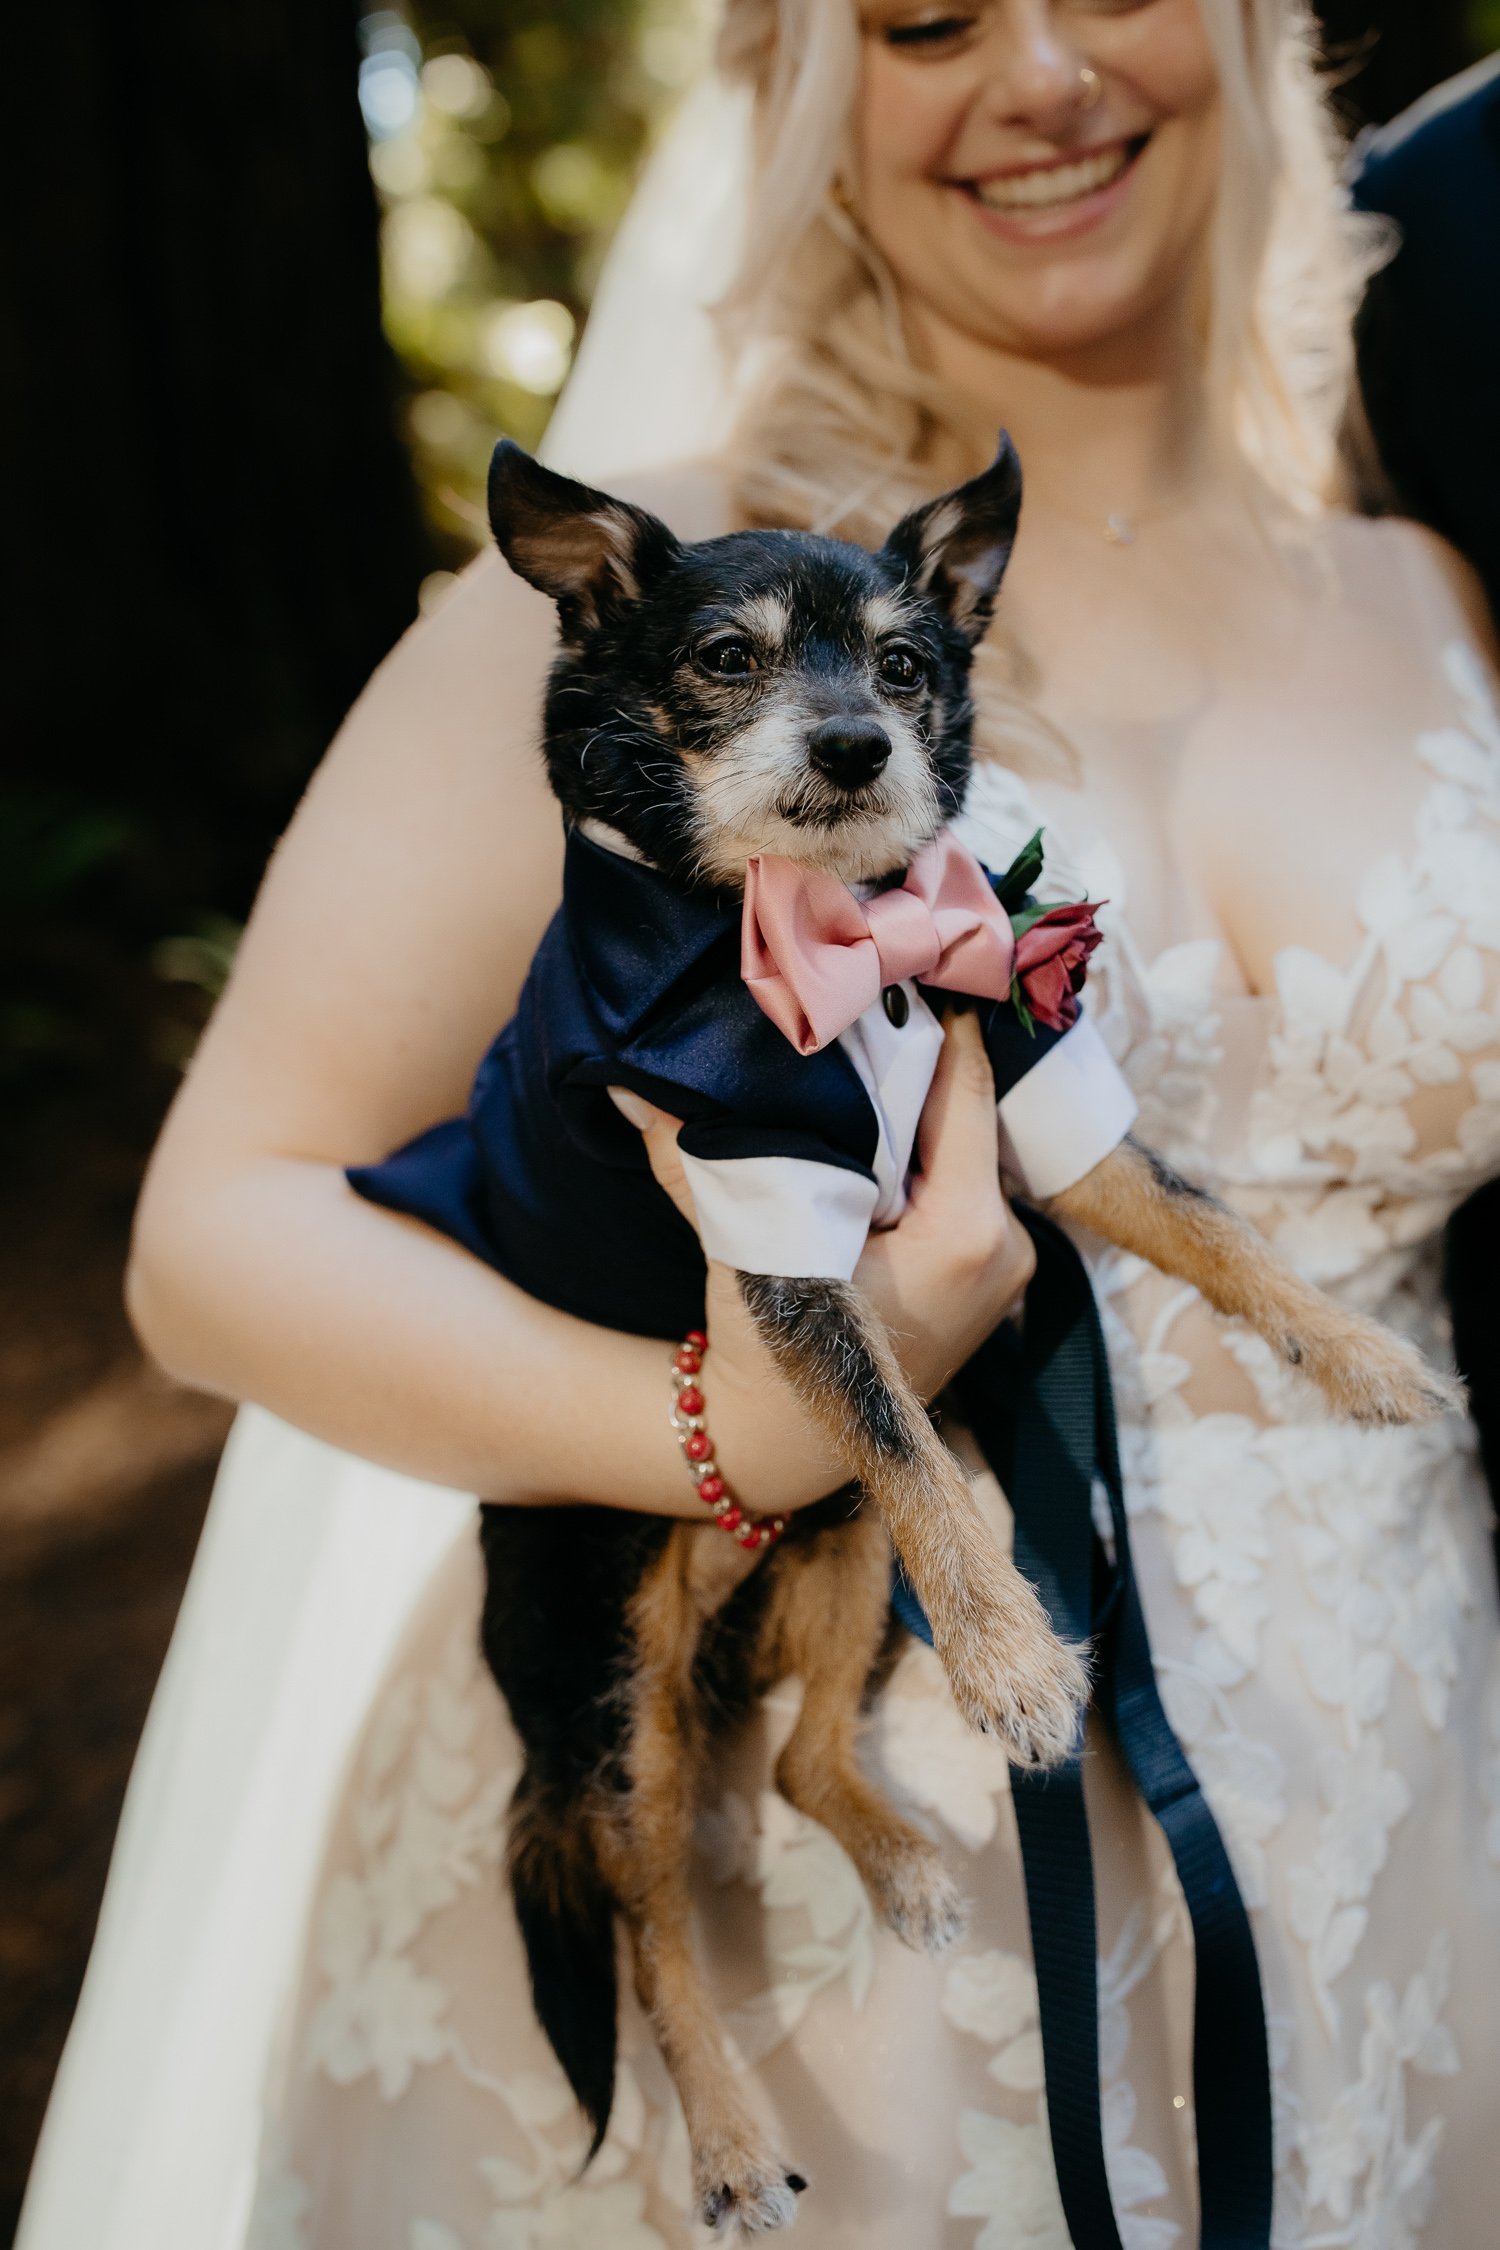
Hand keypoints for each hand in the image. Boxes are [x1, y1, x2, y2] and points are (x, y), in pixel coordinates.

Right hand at [606, 1011, 1033, 1503]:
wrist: (791, 1446)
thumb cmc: (773, 1356)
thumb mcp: (742, 1250)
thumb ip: (695, 1163)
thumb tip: (634, 1085)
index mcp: (966, 1233)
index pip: (963, 1091)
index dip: (931, 1024)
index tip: (901, 961)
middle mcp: (1007, 1246)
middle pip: (967, 1116)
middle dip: (918, 1060)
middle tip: (876, 988)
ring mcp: (1007, 1263)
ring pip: (968, 1148)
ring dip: (922, 1105)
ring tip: (875, 1035)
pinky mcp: (991, 1273)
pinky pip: (967, 1182)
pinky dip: (929, 1150)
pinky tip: (885, 1109)